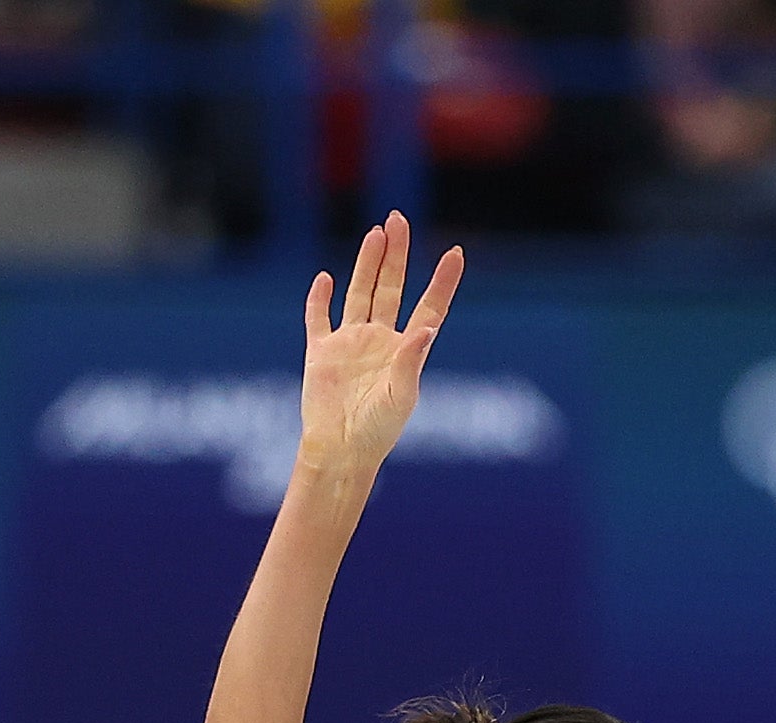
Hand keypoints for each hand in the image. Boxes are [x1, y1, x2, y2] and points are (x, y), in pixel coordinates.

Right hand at [298, 212, 462, 480]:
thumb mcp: (401, 396)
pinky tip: (326, 278)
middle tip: (398, 219)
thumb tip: (426, 328)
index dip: (442, 282)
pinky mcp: (321, 352)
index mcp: (406, 352)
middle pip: (390, 288)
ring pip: (359, 293)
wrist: (340, 450)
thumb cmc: (378, 431)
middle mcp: (380, 341)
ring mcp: (350, 344)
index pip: (428, 307)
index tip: (456, 253)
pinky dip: (320, 298)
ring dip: (366, 263)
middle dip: (395, 255)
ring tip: (375, 233)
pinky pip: (319, 319)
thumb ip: (411, 360)